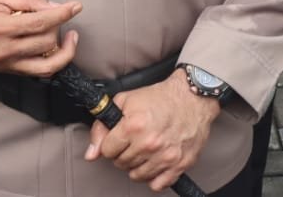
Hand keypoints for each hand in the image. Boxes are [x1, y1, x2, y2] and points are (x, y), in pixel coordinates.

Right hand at [0, 0, 79, 76]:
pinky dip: (51, 60)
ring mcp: (4, 65)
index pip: (40, 23)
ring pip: (46, 65)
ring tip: (69, 36)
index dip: (62, 14)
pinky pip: (36, 72)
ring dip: (64, 50)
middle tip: (60, 13)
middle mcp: (2, 51)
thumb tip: (53, 6)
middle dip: (59, 26)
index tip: (76, 6)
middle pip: (46, 43)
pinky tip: (54, 46)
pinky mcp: (6, 72)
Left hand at [85, 73, 219, 191]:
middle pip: (121, 164)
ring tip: (144, 150)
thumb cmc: (159, 98)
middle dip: (123, 153)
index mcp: (134, 126)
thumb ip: (102, 126)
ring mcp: (165, 156)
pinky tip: (155, 162)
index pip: (107, 151)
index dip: (111, 143)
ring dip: (137, 165)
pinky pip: (157, 185)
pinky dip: (154, 177)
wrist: (191, 97)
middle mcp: (149, 143)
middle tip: (134, 140)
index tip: (119, 137)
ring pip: (137, 176)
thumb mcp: (124, 101)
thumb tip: (91, 154)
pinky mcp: (180, 165)